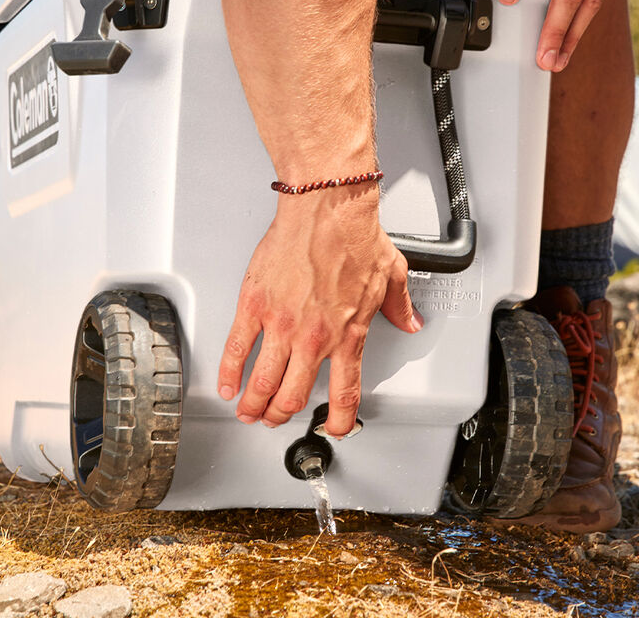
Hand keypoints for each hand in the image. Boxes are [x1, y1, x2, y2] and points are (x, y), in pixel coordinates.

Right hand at [217, 189, 421, 436]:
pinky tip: (228, 385)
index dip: (341, 420)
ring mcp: (281, 325)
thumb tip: (410, 320)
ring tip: (248, 413)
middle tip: (275, 418)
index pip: (345, 393)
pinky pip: (236, 349)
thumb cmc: (355, 237)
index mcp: (348, 335)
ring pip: (262, 382)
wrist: (326, 210)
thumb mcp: (391, 275)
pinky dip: (229, 373)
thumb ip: (399, 306)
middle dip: (283, 415)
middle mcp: (313, 339)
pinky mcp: (255, 306)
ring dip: (254, 405)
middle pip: (293, 395)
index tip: (336, 428)